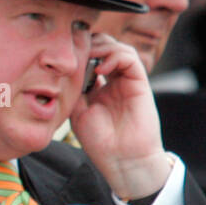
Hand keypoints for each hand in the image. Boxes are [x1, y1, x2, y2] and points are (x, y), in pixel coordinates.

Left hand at [69, 33, 169, 199]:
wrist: (122, 159)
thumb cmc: (100, 141)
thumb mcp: (77, 111)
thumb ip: (73, 88)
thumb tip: (65, 69)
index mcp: (98, 88)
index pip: (90, 58)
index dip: (79, 52)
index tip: (65, 55)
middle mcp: (114, 82)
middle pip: (105, 48)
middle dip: (90, 44)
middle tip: (77, 52)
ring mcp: (127, 82)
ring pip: (119, 49)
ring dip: (102, 48)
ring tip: (89, 58)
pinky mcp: (140, 84)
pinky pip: (131, 59)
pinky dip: (115, 56)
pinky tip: (101, 69)